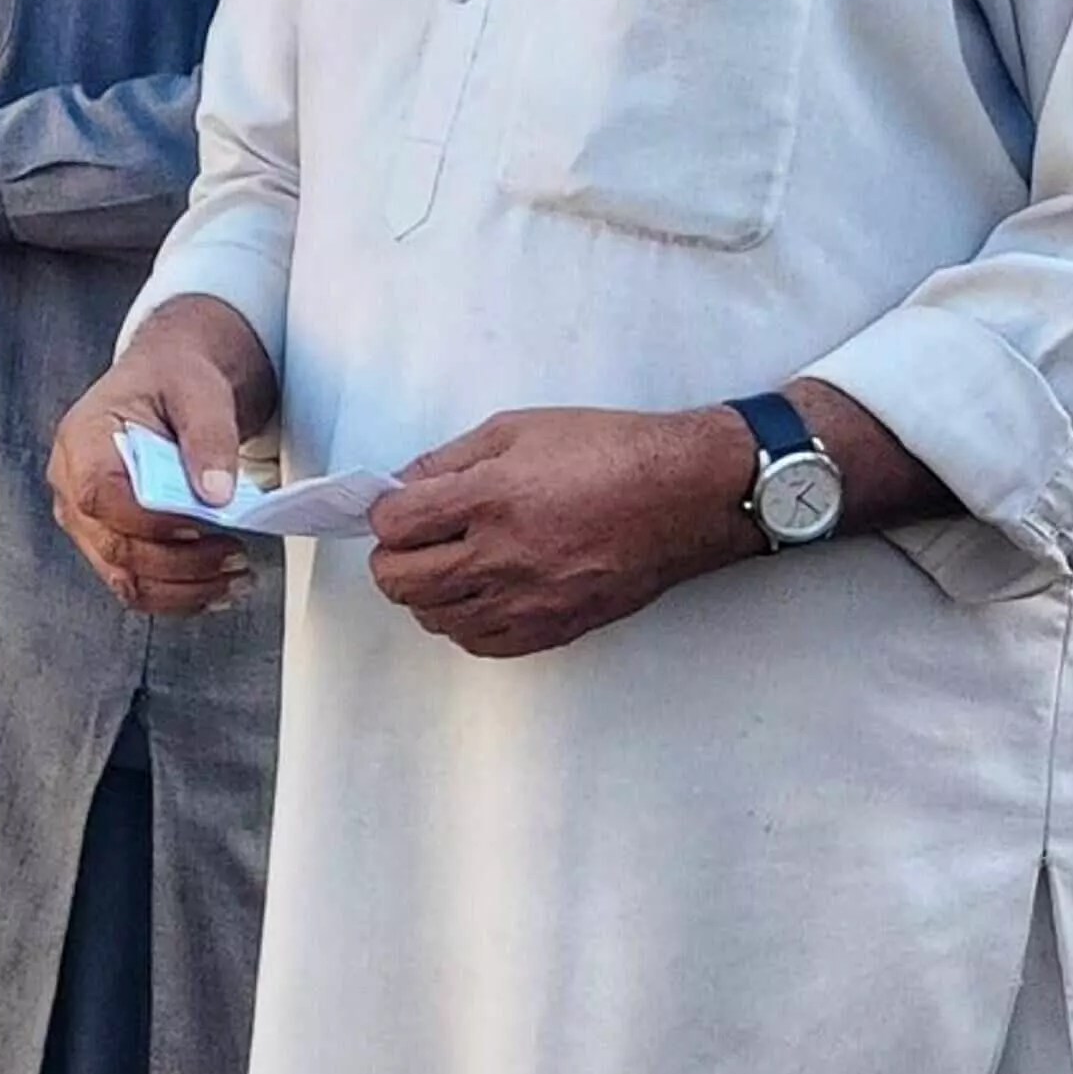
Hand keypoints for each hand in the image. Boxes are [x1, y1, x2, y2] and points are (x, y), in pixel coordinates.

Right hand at [49, 300, 270, 619]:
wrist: (168, 383)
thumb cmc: (174, 380)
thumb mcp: (198, 389)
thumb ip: (208, 437)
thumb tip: (215, 493)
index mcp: (81, 440)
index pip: (98, 495)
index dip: (150, 520)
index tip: (206, 524)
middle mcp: (71, 485)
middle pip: (115, 547)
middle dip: (183, 564)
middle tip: (238, 555)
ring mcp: (86, 521)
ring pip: (125, 579)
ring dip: (185, 591)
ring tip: (237, 577)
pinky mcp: (109, 542)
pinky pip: (136, 585)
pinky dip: (179, 596)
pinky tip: (217, 588)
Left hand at [364, 407, 757, 658]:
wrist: (686, 494)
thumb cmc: (611, 453)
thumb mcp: (518, 430)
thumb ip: (449, 460)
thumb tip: (402, 485)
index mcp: (490, 498)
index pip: (395, 525)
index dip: (385, 513)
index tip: (398, 507)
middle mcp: (503, 556)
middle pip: (401, 581)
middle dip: (393, 557)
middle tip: (411, 540)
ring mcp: (529, 599)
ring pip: (435, 617)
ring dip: (426, 592)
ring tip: (447, 564)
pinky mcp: (556, 627)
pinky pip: (480, 643)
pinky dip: (465, 622)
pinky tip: (478, 594)